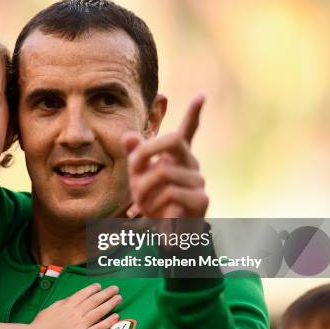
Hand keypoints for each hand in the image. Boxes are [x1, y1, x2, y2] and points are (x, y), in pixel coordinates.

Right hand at [30, 283, 120, 328]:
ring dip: (110, 303)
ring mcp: (79, 325)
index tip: (99, 286)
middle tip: (115, 288)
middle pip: (94, 300)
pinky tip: (116, 316)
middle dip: (106, 293)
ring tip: (119, 298)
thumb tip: (71, 299)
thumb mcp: (50, 309)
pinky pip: (98, 328)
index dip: (92, 289)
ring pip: (99, 311)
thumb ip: (62, 303)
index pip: (83, 294)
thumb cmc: (39, 326)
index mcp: (66, 305)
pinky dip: (108, 322)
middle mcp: (75, 313)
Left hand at [124, 94, 208, 218]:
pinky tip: (159, 214)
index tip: (201, 94)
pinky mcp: (201, 200)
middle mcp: (191, 164)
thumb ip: (135, 157)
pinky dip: (156, 204)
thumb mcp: (138, 178)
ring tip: (142, 205)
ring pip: (163, 172)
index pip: (188, 131)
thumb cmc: (154, 203)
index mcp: (177, 157)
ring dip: (144, 189)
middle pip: (172, 139)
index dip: (194, 113)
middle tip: (133, 168)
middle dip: (146, 151)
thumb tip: (128, 135)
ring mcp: (198, 181)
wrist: (165, 234)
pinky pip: (171, 193)